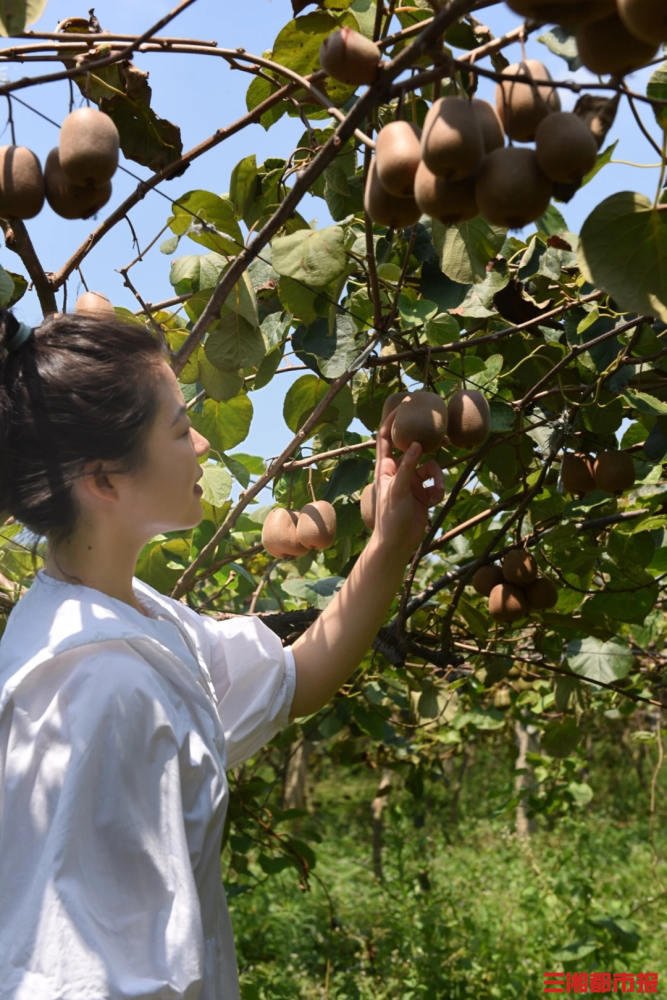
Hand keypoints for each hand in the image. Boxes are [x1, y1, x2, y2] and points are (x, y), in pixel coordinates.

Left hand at [372, 408, 445, 558]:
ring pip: (432, 467)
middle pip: (415, 448)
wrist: (398, 544)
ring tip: (436, 492)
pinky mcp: (423, 493)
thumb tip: (417, 444)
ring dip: (438, 479)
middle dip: (430, 445)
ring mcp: (412, 481)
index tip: (405, 405)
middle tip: (444, 437)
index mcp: (386, 467)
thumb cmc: (391, 518)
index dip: (392, 420)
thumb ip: (407, 467)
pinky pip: (436, 483)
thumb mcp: (398, 490)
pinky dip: (438, 490)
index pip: (385, 436)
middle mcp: (399, 470)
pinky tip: (434, 502)